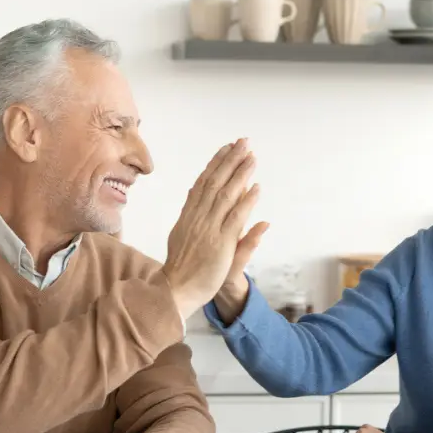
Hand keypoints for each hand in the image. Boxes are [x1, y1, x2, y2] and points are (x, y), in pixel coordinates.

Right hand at [160, 139, 260, 319]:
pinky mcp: (221, 243)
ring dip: (240, 174)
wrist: (177, 290)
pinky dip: (246, 200)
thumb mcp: (181, 234)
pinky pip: (236, 217)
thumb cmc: (181, 267)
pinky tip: (256, 186)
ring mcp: (209, 229)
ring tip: (252, 157)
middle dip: (230, 160)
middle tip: (243, 142)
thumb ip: (190, 212)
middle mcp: (197, 218)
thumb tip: (192, 191)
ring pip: (226, 194)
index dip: (216, 164)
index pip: (203, 183)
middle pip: (215, 182)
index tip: (226, 148)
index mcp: (188, 215)